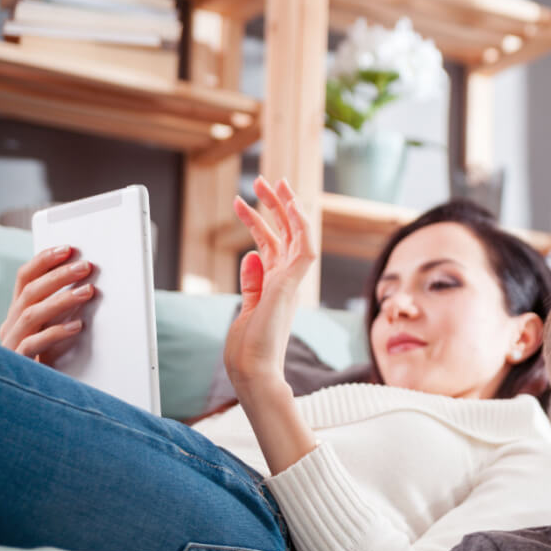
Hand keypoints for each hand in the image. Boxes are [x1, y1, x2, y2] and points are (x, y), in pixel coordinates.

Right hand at [0, 244, 93, 363]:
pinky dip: (56, 333)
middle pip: (30, 292)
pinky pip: (34, 344)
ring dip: (61, 300)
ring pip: (32, 314)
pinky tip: (77, 327)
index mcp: (17, 313)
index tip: (67, 249)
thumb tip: (89, 287)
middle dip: (59, 276)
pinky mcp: (19, 362)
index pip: (24, 278)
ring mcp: (12, 343)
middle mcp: (10, 324)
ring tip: (88, 291)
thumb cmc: (47, 361)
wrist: (27, 397)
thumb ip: (61, 312)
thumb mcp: (51, 332)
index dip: (43, 261)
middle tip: (86, 266)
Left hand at [224, 176, 316, 394]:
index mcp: (276, 285)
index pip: (270, 245)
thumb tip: (250, 254)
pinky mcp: (293, 285)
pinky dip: (302, 226)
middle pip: (284, 234)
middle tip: (261, 181)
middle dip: (274, 205)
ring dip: (285, 207)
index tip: (245, 201)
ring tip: (269, 183)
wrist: (254, 370)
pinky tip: (292, 206)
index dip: (259, 220)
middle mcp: (287, 280)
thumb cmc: (249, 348)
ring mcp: (291, 282)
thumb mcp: (247, 307)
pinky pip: (305, 249)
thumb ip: (252, 282)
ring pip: (296, 235)